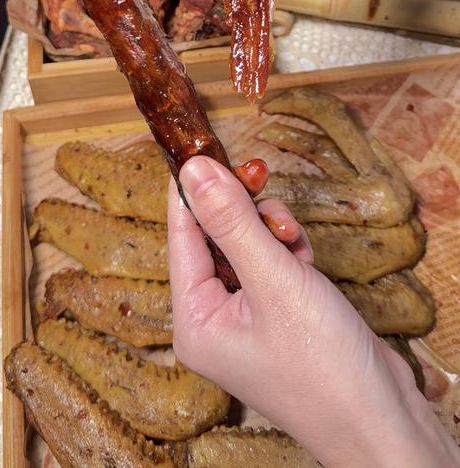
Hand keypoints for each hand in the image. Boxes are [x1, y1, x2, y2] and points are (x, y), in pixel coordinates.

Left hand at [168, 155, 459, 467]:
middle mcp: (215, 318)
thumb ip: (232, 221)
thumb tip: (193, 170)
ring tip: (296, 243)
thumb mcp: (274, 280)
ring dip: (273, 230)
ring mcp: (249, 316)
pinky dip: (291, 251)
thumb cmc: (322, 366)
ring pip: (249, 243)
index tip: (200, 145)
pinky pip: (274, 261)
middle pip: (216, 236)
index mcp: (195, 320)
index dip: (192, 188)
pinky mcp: (281, 312)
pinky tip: (308, 260)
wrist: (381, 419)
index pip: (182, 235)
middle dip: (244, 211)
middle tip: (258, 173)